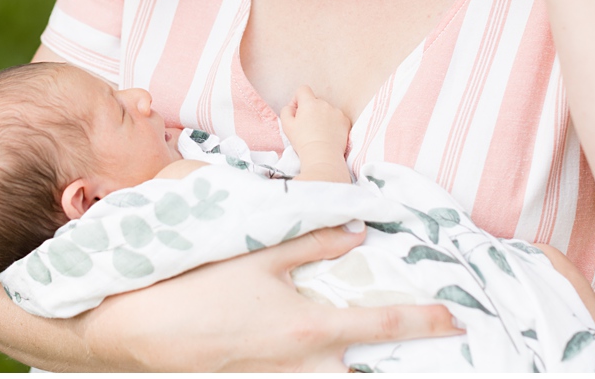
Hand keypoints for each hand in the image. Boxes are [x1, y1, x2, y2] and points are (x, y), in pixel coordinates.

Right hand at [77, 227, 459, 370]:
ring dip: (357, 369)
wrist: (138, 330)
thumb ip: (311, 241)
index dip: (428, 322)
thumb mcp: (254, 254)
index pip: (386, 326)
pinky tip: (323, 361)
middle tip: (425, 354)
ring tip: (375, 360)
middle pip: (369, 376)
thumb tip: (357, 230)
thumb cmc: (196, 287)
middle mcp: (305, 366)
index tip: (456, 319)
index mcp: (311, 329)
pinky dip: (322, 370)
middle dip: (398, 365)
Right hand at [279, 85, 349, 153]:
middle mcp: (325, 104)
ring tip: (319, 133)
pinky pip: (337, 118)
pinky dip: (333, 124)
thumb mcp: (286, 125)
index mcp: (309, 103)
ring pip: (326, 110)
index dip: (297, 99)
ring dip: (322, 117)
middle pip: (315, 101)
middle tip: (307, 126)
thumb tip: (291, 107)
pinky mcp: (345, 121)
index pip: (303, 90)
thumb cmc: (303, 141)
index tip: (297, 111)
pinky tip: (329, 135)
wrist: (323, 155)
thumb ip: (286, 110)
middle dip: (310, 110)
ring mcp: (337, 112)